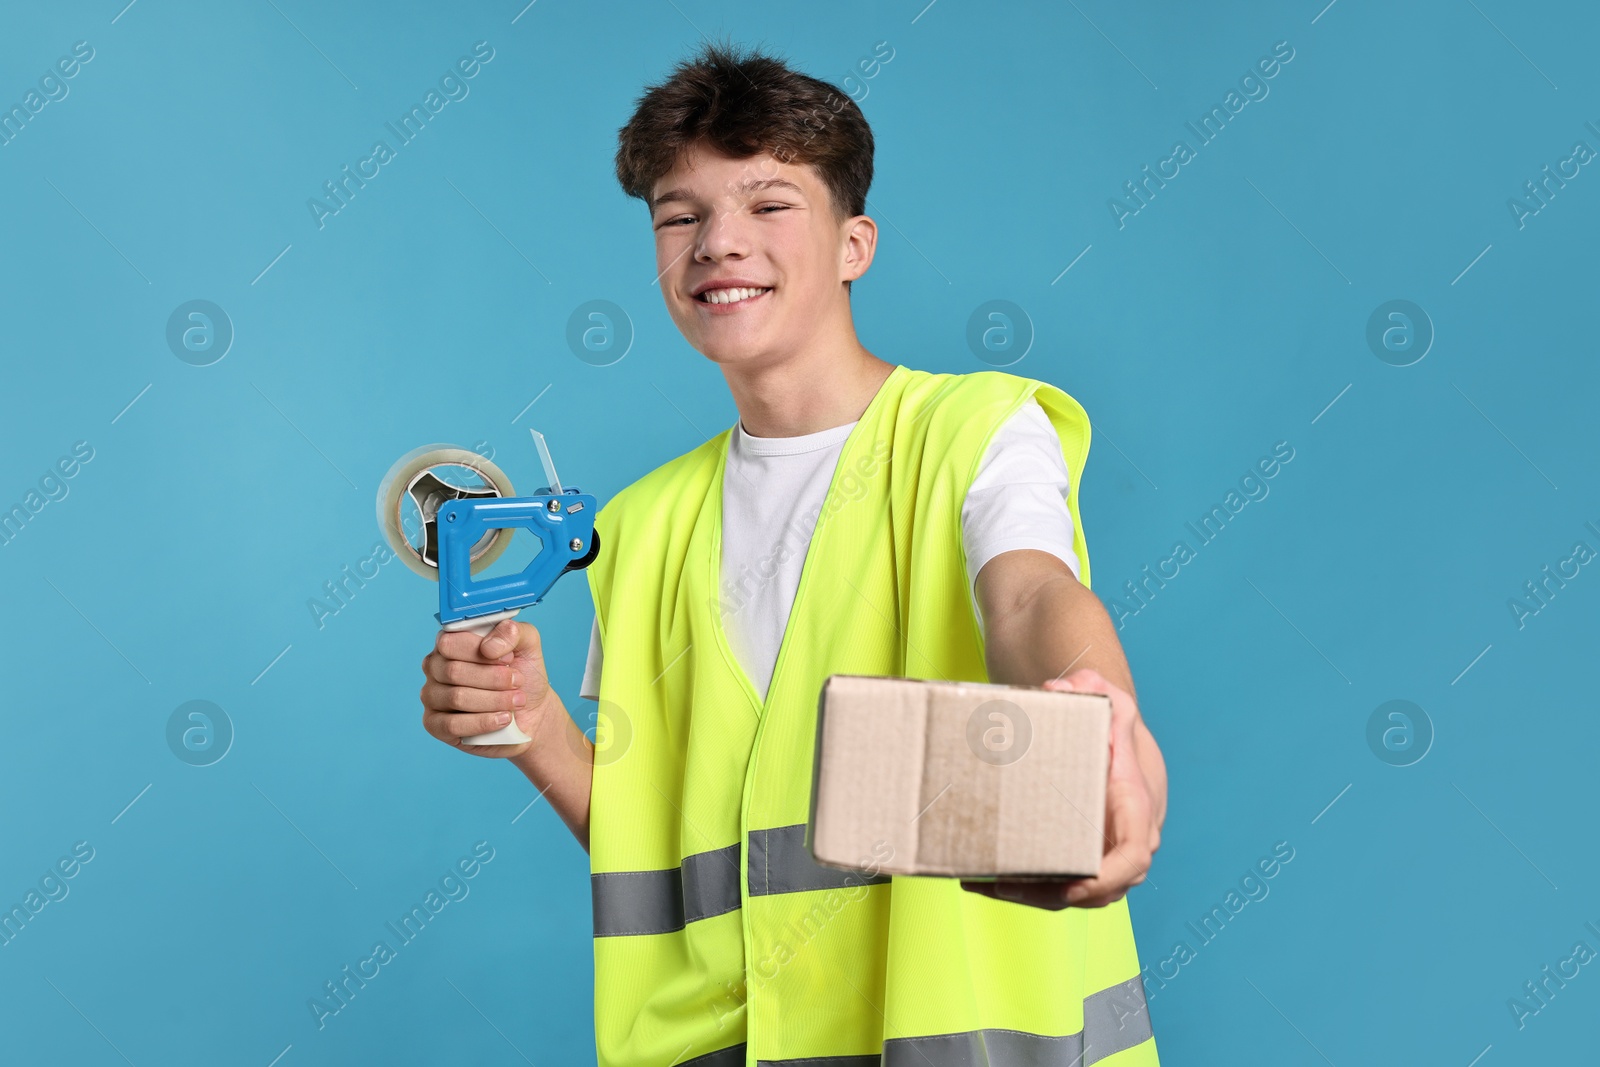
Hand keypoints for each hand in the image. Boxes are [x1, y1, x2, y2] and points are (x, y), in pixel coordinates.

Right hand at [419, 620, 558, 758]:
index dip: (481, 650)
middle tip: (517, 681)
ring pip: (456, 697)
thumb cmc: (522, 675)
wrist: (532, 712)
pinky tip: (503, 719)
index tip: (509, 657)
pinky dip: (483, 722)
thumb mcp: (527, 645)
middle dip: (493, 678)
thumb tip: (488, 646)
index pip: (450, 642)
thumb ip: (512, 632)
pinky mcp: (435, 725)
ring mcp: (432, 696)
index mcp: (450, 643)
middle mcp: (435, 667)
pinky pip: (452, 725)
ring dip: (494, 700)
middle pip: (453, 671)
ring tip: (517, 700)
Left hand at [961, 668, 1159, 909]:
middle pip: (1095, 889)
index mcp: (1136, 810)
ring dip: (1026, 893)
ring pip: (1069, 891)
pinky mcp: (1076, 855)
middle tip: (1005, 885)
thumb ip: (1097, 694)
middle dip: (1049, 893)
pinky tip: (982, 877)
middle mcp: (1122, 840)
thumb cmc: (1115, 727)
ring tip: (982, 882)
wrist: (1113, 740)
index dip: (1107, 878)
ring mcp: (1100, 853)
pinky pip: (1053, 880)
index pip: (1133, 857)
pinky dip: (1020, 883)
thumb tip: (1062, 688)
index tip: (1075, 886)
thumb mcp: (1113, 705)